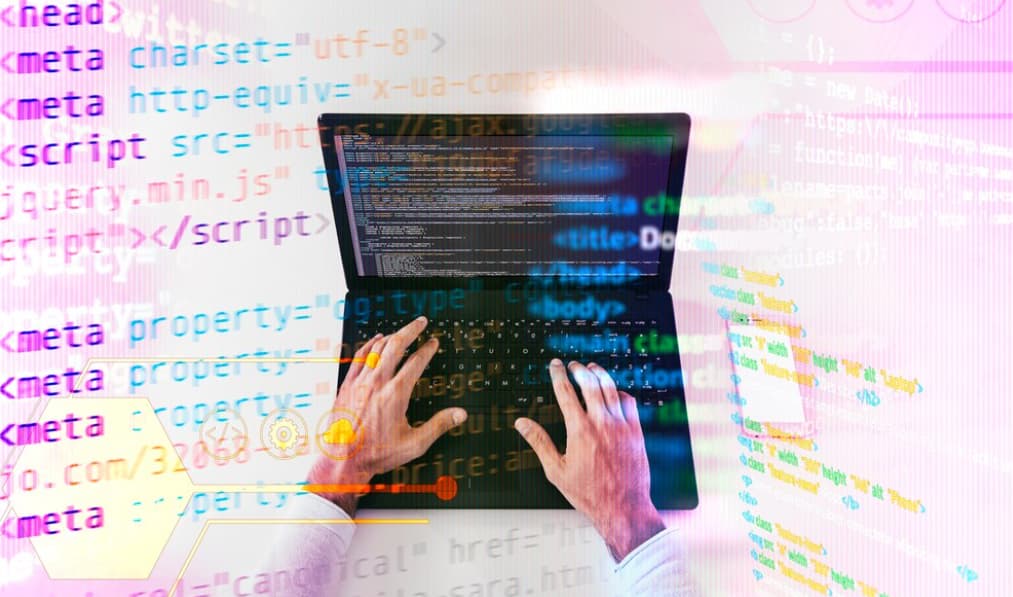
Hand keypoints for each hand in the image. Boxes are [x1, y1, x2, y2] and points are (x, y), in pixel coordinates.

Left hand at [306, 316, 467, 514]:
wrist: (342, 461)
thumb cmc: (376, 454)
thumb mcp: (414, 444)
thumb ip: (439, 425)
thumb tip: (460, 414)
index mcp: (395, 395)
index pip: (416, 362)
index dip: (427, 349)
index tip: (434, 342)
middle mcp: (376, 383)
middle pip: (396, 346)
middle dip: (410, 331)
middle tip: (421, 322)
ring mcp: (359, 382)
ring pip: (376, 349)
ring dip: (391, 336)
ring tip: (402, 332)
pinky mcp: (346, 385)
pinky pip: (358, 357)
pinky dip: (369, 345)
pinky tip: (375, 340)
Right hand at [514, 359, 664, 561]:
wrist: (623, 508)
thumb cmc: (590, 494)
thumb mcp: (556, 470)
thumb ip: (539, 442)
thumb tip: (522, 424)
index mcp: (580, 430)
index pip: (566, 392)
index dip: (558, 374)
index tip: (555, 365)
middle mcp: (602, 423)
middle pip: (590, 383)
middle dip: (579, 369)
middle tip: (573, 364)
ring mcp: (622, 426)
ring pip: (611, 388)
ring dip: (600, 374)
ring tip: (592, 368)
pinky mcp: (636, 432)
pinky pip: (629, 402)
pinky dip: (619, 392)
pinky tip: (614, 392)